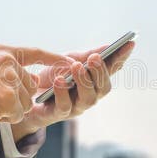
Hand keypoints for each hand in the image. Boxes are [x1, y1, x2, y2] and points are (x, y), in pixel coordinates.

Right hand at [0, 45, 73, 131]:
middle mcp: (7, 61)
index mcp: (2, 52)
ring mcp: (8, 77)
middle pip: (30, 86)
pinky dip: (5, 118)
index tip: (72, 61)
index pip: (35, 53)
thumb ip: (10, 72)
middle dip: (16, 99)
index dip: (54, 59)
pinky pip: (18, 114)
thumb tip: (37, 81)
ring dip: (9, 110)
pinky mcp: (7, 96)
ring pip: (25, 102)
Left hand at [10, 41, 134, 137]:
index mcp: (94, 81)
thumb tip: (108, 46)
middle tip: (94, 58)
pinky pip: (65, 105)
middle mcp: (90, 95)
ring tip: (77, 67)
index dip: (122, 58)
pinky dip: (63, 92)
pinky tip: (59, 81)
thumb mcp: (69, 61)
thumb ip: (87, 56)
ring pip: (88, 98)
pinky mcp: (59, 114)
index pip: (112, 69)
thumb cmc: (53, 78)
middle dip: (100, 72)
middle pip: (104, 87)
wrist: (27, 94)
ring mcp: (77, 107)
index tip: (130, 43)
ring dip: (84, 82)